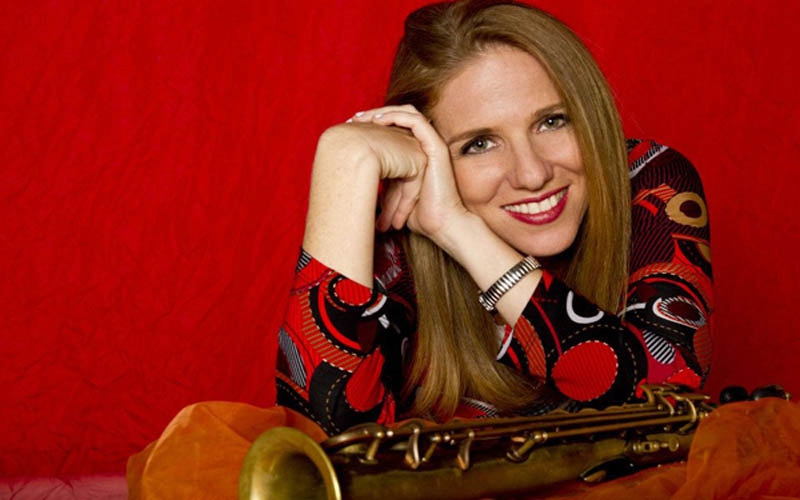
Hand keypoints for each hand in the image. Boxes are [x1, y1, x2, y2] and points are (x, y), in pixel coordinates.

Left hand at [350, 105, 469, 241]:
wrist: (441, 225)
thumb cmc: (419, 216)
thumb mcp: (392, 194)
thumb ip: (381, 182)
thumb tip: (355, 181)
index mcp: (414, 153)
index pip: (392, 128)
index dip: (371, 125)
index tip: (351, 129)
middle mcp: (423, 146)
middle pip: (398, 116)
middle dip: (374, 114)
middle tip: (354, 119)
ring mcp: (431, 145)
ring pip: (407, 113)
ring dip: (383, 112)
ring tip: (363, 117)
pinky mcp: (436, 147)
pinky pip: (416, 121)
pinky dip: (396, 117)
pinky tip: (378, 121)